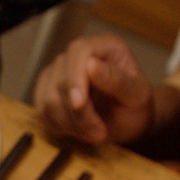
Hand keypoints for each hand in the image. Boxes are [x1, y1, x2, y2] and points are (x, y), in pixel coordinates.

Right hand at [34, 35, 155, 145]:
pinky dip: (60, 127)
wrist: (128, 123)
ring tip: (94, 134)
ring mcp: (59, 71)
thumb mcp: (137, 96)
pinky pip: (42, 112)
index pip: (79, 51)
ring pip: (48, 99)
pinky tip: (79, 131)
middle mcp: (78, 54)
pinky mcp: (47, 91)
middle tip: (100, 133)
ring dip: (70, 124)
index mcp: (105, 46)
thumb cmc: (136, 107)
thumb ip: (118, 80)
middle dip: (78, 113)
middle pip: (61, 79)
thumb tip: (92, 65)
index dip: (75, 77)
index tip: (79, 104)